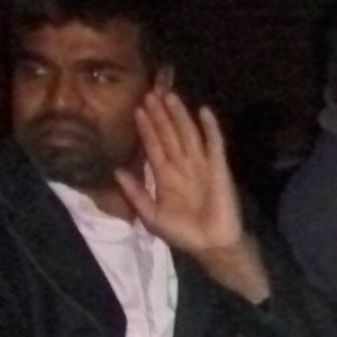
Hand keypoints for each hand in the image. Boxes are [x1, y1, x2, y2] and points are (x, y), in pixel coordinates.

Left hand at [117, 92, 269, 302]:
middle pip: (169, 134)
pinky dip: (210, 128)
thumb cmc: (182, 233)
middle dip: (160, 114)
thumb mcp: (150, 215)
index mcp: (165, 176)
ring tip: (169, 95)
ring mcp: (201, 165)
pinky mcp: (219, 168)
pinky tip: (204, 111)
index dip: (146, 127)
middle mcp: (182, 166)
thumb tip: (117, 170)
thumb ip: (135, 192)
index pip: (154, 145)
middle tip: (151, 92)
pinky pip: (214, 144)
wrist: (210, 245)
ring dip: (179, 115)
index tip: (138, 108)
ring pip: (188, 134)